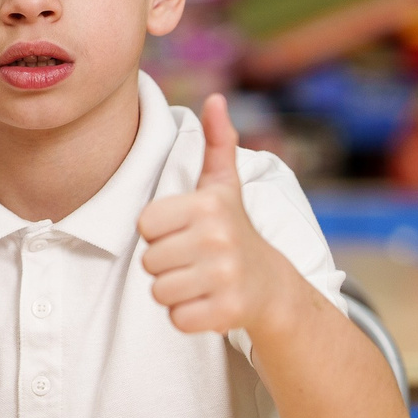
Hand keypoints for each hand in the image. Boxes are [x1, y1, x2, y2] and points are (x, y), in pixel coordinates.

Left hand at [136, 95, 296, 338]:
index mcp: (207, 206)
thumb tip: (215, 99)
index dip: (160, 232)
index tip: (185, 232)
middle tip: (195, 259)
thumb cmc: (233, 229)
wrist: (272, 286)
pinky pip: (176, 318)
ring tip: (200, 279)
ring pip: (159, 291)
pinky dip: (187, 315)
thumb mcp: (224, 186)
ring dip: (175, 290)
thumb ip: (217, 143)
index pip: (144, 225)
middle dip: (166, 264)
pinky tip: (208, 301)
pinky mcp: (227, 312)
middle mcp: (218, 239)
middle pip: (149, 261)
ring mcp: (225, 277)